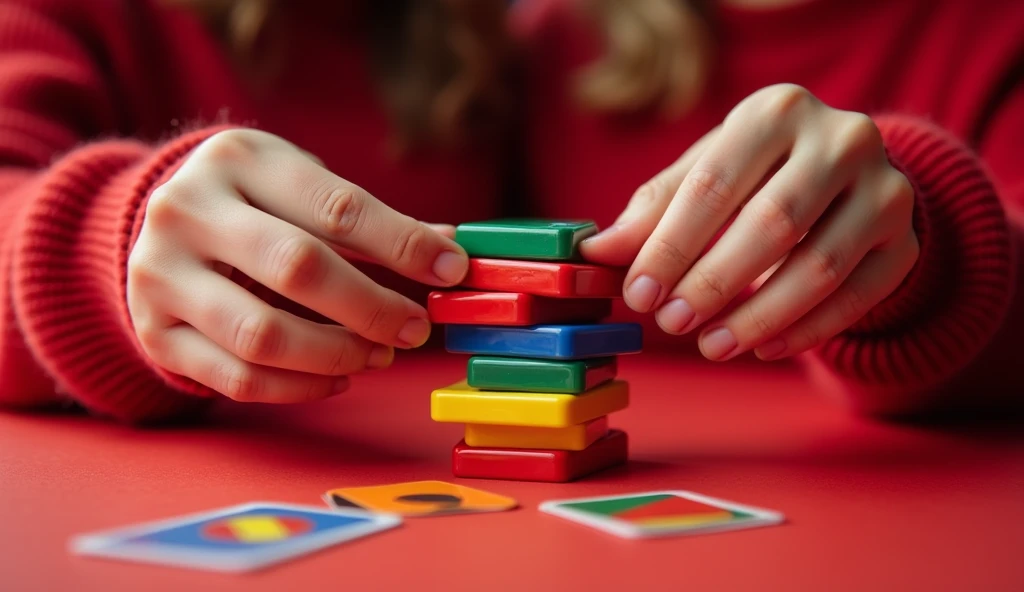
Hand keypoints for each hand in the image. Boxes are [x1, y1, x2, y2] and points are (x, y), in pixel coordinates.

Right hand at [127, 129, 468, 401]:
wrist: (158, 225)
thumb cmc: (256, 204)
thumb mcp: (303, 187)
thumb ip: (371, 220)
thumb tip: (451, 251)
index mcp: (238, 159)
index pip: (335, 206)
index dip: (402, 243)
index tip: (451, 269)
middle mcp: (186, 211)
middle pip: (297, 267)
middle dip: (372, 306)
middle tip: (416, 328)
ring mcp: (159, 274)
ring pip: (263, 334)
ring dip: (338, 354)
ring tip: (380, 356)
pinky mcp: (154, 333)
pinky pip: (237, 378)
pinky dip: (300, 387)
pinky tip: (339, 378)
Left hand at [582, 84, 917, 360]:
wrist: (847, 174)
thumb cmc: (757, 172)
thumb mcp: (705, 173)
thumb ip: (655, 209)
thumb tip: (596, 251)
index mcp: (777, 111)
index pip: (714, 183)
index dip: (671, 244)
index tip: (637, 293)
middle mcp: (842, 139)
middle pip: (772, 223)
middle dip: (712, 282)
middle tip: (671, 323)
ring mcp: (886, 189)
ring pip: (821, 266)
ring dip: (759, 316)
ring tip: (711, 346)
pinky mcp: (905, 241)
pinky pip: (858, 297)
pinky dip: (807, 330)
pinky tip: (762, 348)